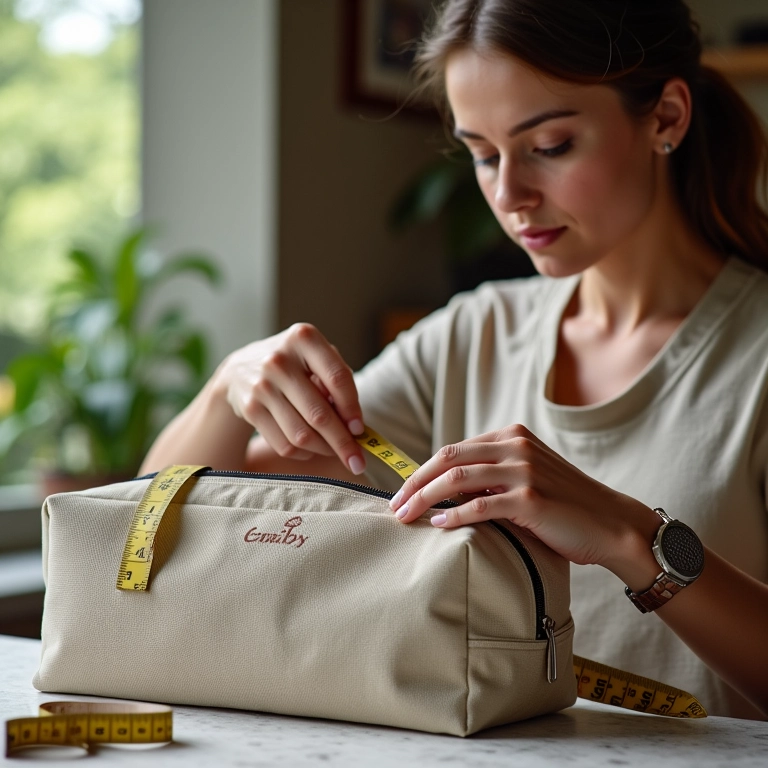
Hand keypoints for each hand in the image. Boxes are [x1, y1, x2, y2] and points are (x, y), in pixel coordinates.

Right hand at [215, 323, 366, 474]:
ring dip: (324, 450)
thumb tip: (352, 424)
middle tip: (357, 461)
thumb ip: (338, 380)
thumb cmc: (294, 364)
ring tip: (334, 452)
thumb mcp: (316, 357)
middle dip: (343, 443)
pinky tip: (311, 448)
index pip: (337, 378)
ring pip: (301, 435)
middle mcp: (279, 360)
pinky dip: (303, 453)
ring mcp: (261, 385)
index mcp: (303, 339)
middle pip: (319, 414)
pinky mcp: (249, 408)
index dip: (352, 408)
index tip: (360, 430)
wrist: (241, 369)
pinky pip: (283, 444)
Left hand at [388, 423, 660, 579]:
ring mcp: (524, 469)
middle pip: (448, 458)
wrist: (611, 524)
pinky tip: (438, 524)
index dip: (422, 471)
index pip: (453, 449)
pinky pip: (480, 505)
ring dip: (424, 498)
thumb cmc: (564, 506)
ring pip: (458, 479)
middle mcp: (516, 446)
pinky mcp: (531, 498)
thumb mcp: (525, 478)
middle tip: (393, 505)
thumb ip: (491, 476)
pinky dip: (454, 514)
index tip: (403, 491)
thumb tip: (443, 490)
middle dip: (414, 482)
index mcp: (512, 436)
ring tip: (405, 516)